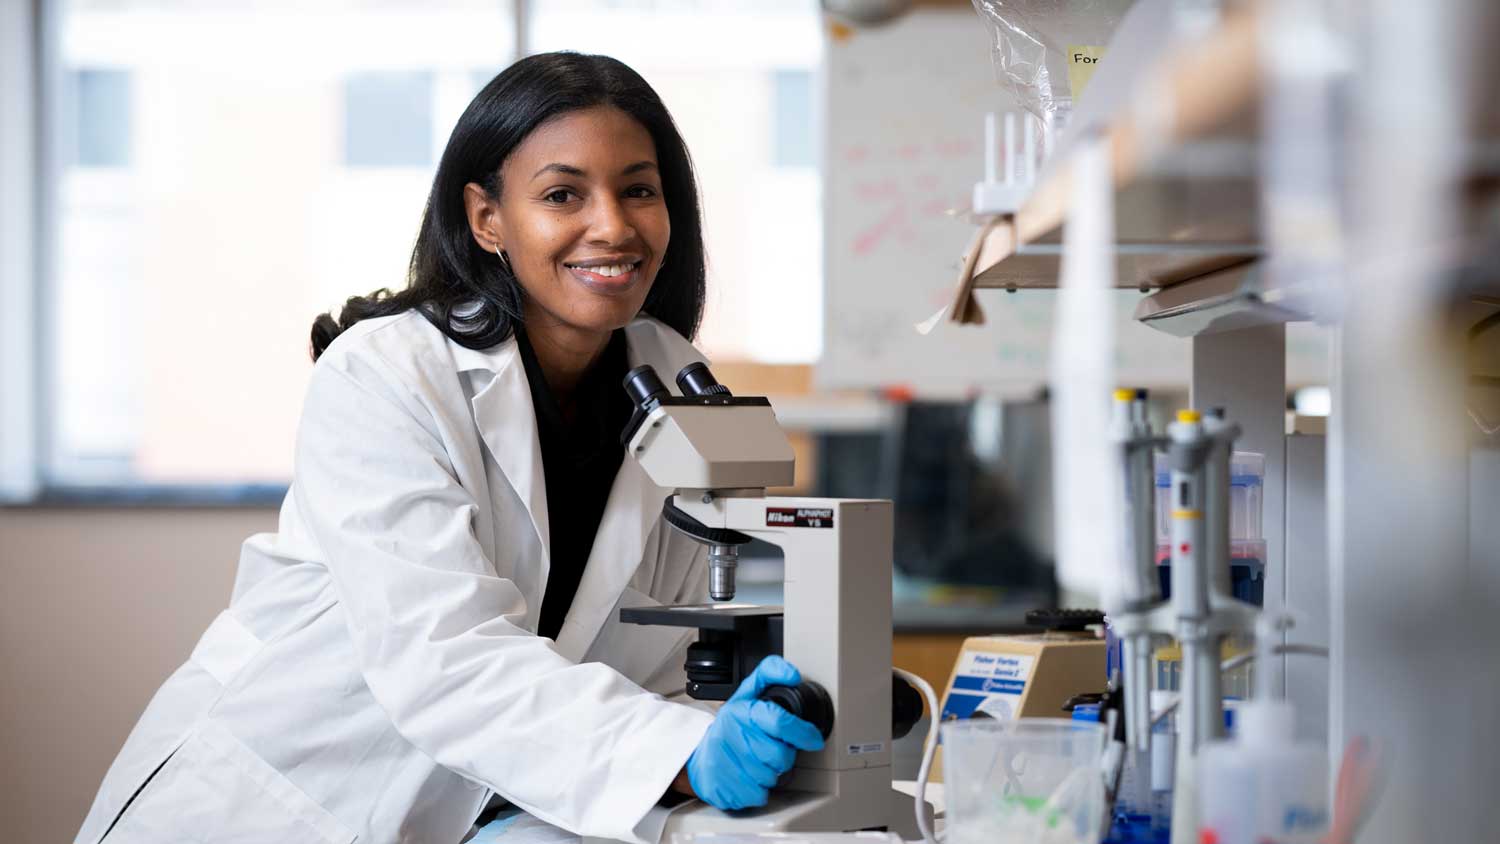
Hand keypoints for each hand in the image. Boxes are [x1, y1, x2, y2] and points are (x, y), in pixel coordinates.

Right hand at [685, 656, 825, 810]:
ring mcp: (726, 763)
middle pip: (780, 756)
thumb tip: (792, 673)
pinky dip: (759, 789)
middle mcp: (732, 735)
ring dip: (771, 773)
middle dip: (784, 756)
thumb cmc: (729, 726)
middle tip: (773, 750)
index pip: (779, 721)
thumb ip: (769, 674)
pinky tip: (749, 776)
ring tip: (758, 762)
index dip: (803, 732)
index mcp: (742, 711)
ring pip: (772, 777)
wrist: (698, 756)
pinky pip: (759, 794)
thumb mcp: (746, 693)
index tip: (813, 738)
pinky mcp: (725, 788)